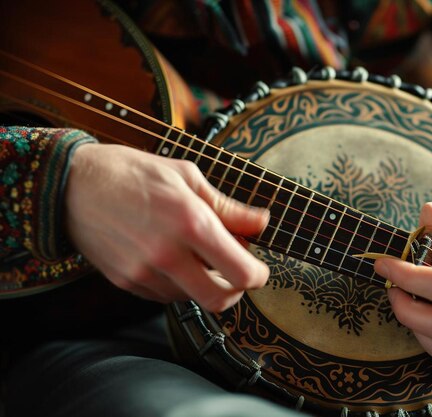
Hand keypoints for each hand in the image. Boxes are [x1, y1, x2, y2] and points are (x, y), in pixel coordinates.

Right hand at [64, 143, 269, 311]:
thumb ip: (228, 207)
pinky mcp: (126, 282)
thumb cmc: (133, 173)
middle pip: (221, 300)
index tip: (259, 269)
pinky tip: (173, 259)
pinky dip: (179, 284)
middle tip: (236, 272)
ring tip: (198, 255)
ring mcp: (144, 272)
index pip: (241, 272)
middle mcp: (167, 254)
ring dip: (206, 284)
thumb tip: (262, 223)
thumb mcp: (187, 176)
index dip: (259, 276)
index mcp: (190, 222)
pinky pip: (165, 296)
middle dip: (237, 290)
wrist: (71, 184)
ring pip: (193, 299)